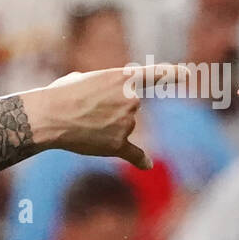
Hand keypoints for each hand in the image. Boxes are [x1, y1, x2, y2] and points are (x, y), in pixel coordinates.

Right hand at [23, 64, 180, 168]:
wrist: (49, 117)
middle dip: (110, 109)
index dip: (173, 75)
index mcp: (124, 78)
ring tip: (81, 123)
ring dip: (104, 126)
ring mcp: (127, 123)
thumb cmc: (60, 95)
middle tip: (84, 109)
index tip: (189, 75)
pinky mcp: (118, 144)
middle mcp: (132, 99)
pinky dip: (140, 160)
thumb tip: (98, 100)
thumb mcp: (83, 79)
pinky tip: (147, 165)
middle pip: (128, 107)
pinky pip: (134, 153)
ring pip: (122, 126)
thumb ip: (98, 87)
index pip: (156, 75)